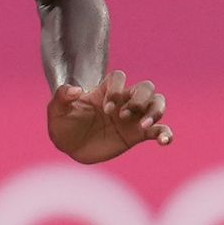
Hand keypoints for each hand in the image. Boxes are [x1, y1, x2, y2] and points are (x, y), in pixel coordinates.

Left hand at [47, 69, 171, 164]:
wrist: (70, 148)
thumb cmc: (63, 125)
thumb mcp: (57, 110)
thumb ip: (62, 97)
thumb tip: (75, 90)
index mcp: (105, 90)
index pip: (119, 77)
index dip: (116, 89)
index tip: (105, 108)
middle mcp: (123, 100)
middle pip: (146, 87)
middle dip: (139, 99)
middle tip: (122, 115)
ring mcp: (132, 116)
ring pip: (157, 103)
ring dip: (155, 111)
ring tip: (142, 125)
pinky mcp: (137, 134)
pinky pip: (159, 130)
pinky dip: (166, 134)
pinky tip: (165, 141)